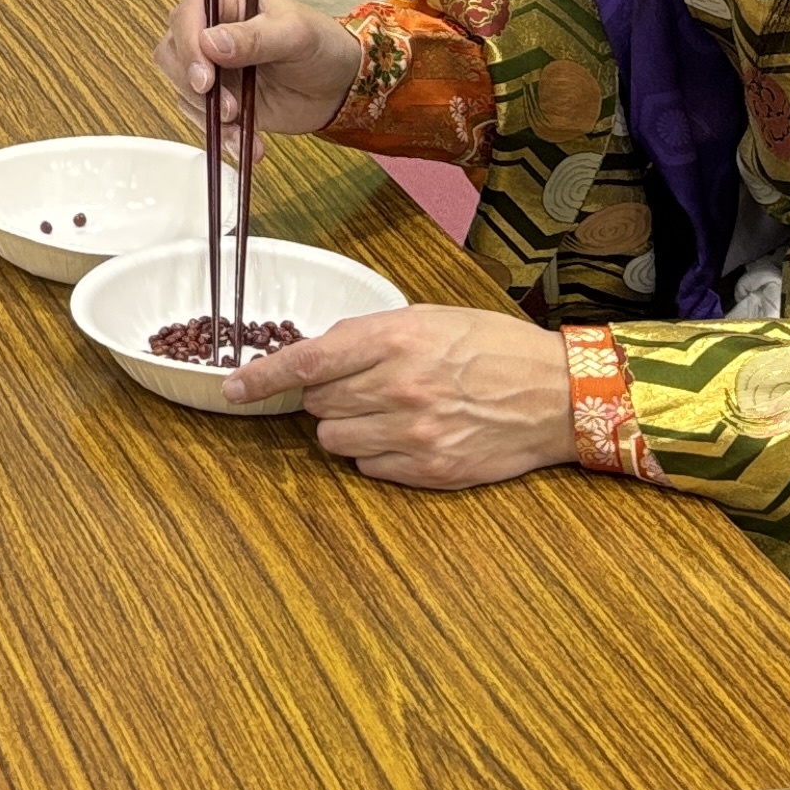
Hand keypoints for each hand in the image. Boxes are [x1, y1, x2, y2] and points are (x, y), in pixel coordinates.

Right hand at [159, 0, 366, 139]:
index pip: (187, 16)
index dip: (188, 46)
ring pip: (182, 90)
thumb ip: (255, 37)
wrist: (339, 86)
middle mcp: (211, 33)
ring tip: (241, 123)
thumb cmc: (322, 45)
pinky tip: (247, 142)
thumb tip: (211, 42)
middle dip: (192, 84)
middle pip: (172, 54)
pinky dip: (222, 135)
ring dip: (208, 114)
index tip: (205, 77)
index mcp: (225, 2)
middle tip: (224, 105)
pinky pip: (204, 119)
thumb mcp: (295, 34)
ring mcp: (214, 69)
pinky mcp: (220, 101)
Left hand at [240, 304, 570, 485]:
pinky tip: (407, 435)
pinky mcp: (428, 470)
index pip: (307, 361)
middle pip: (317, 404)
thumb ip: (371, 335)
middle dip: (326, 395)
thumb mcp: (429, 319)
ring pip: (334, 440)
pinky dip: (375, 453)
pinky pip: (368, 467)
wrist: (556, 394)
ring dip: (346, 427)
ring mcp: (412, 434)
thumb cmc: (494, 347)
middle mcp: (398, 388)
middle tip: (362, 384)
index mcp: (396, 339)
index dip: (262, 377)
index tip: (233, 387)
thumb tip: (320, 353)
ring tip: (386, 411)